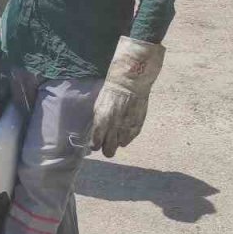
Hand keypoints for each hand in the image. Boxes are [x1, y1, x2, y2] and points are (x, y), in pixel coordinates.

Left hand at [88, 36, 164, 156]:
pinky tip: (124, 130)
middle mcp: (114, 128)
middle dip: (106, 149)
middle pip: (108, 151)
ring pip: (119, 146)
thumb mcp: (98, 107)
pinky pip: (129, 139)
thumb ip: (98, 123)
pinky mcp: (137, 126)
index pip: (95, 144)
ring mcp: (127, 128)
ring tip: (116, 133)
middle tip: (105, 144)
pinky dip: (126, 137)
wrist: (130, 82)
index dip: (95, 145)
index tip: (95, 143)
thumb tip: (96, 135)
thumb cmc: (111, 92)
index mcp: (101, 122)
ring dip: (117, 142)